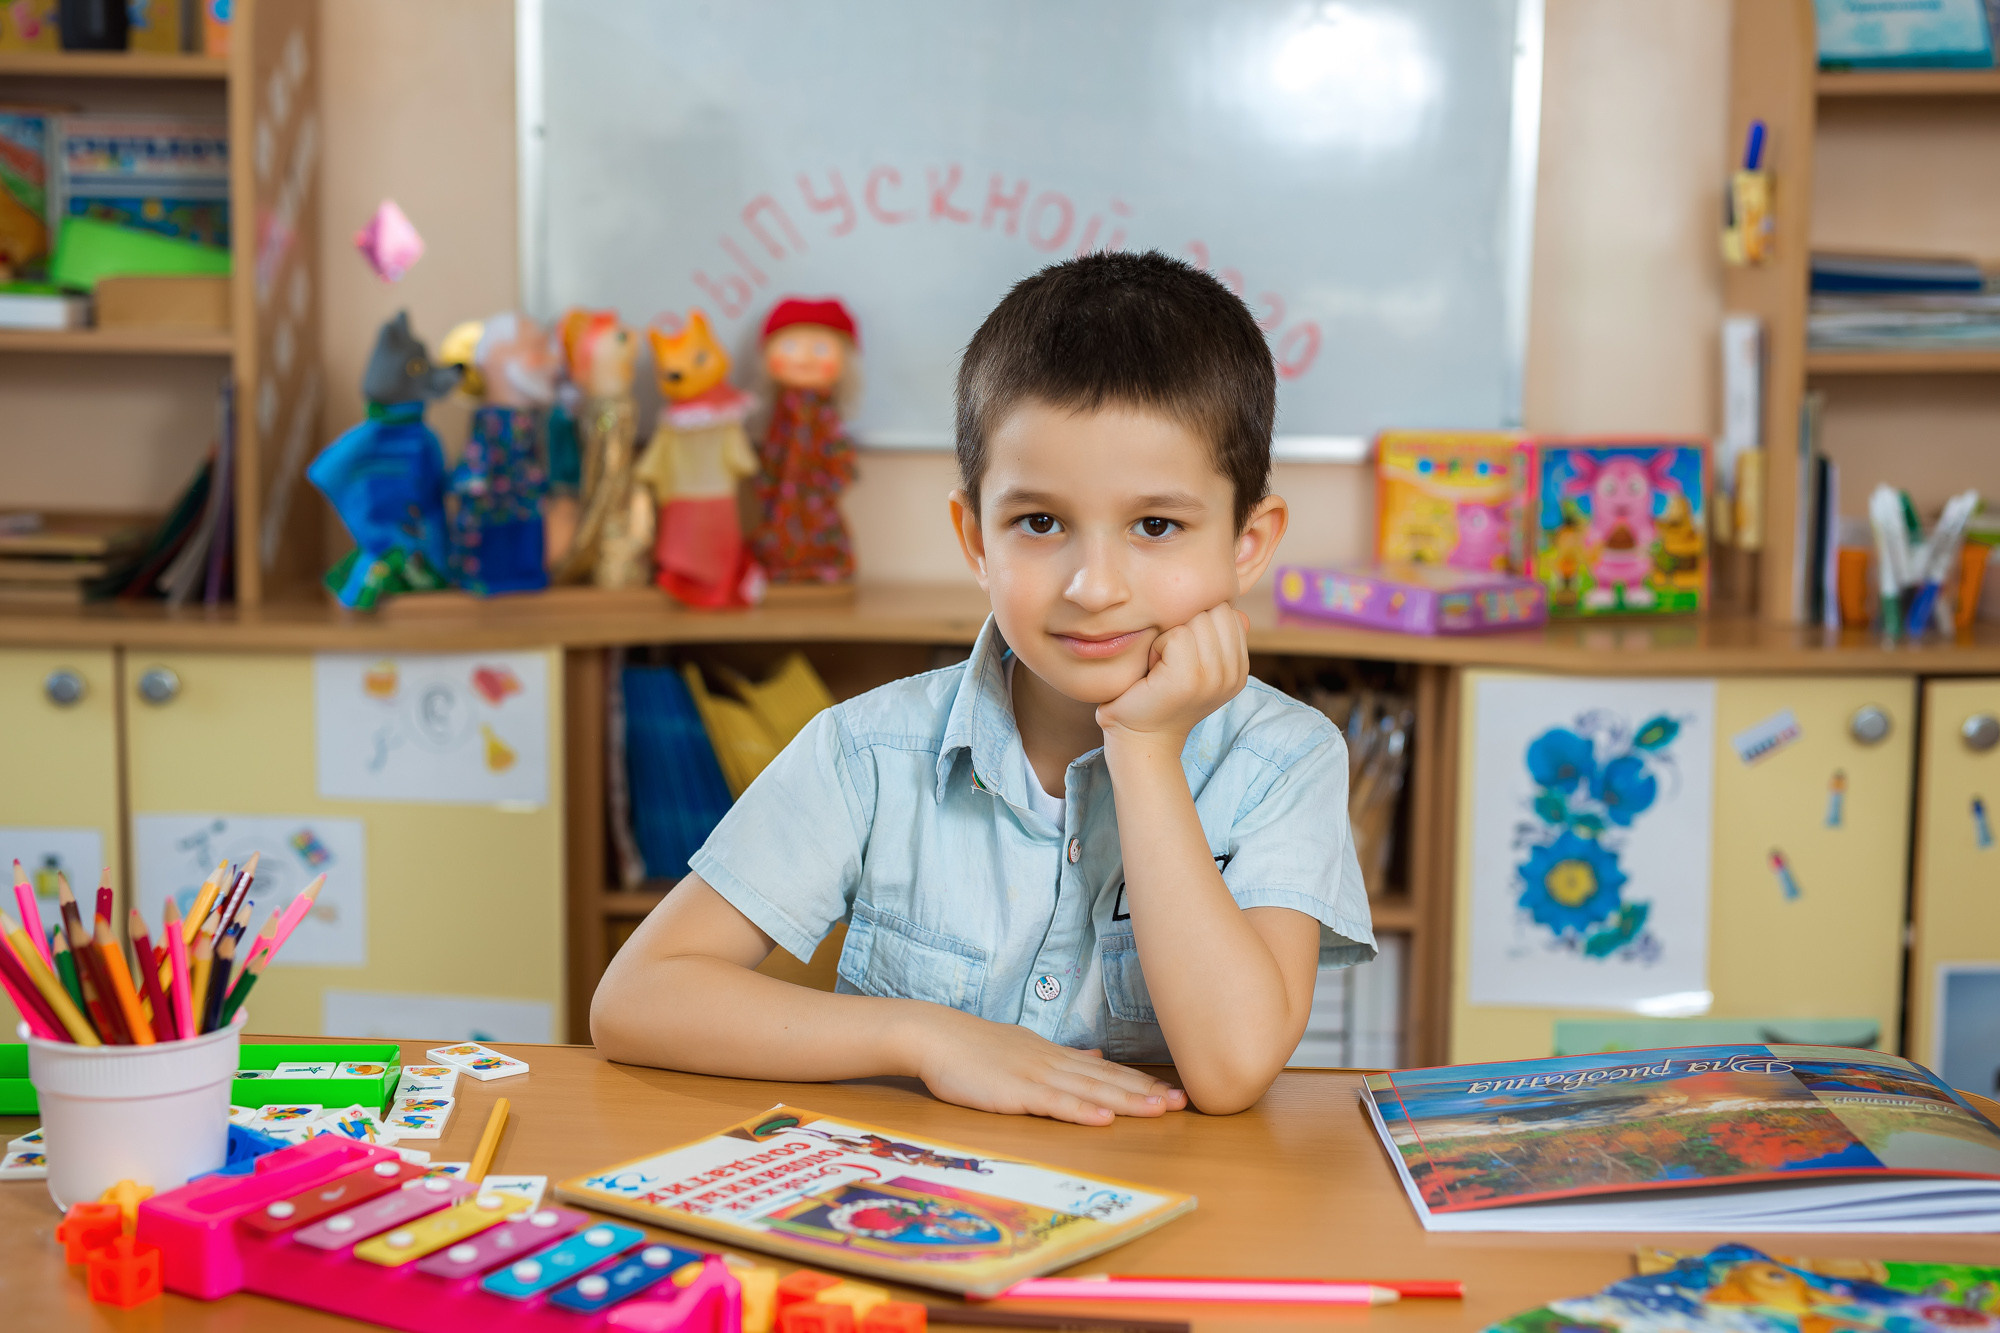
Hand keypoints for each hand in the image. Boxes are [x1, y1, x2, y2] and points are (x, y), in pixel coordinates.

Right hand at [911, 1008, 1185, 1125]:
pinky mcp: (1015, 1091)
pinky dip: (1081, 1111)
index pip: (1105, 1070)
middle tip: (1184, 1102)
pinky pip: (1053, 1103)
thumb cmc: (972, 1047)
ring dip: (1127, 1101)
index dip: (1140, 1081)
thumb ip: (1062, 1056)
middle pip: (1107, 1080)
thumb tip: (1095, 1056)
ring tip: (1159, 1111)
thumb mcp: (1024, 1046)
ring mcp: (1035, 1076)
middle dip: (1147, 1092)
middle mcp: (1052, 1063)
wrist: (934, 1035)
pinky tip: (1104, 1119)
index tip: (1172, 1091)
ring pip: (1089, 1091)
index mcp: (1054, 1055)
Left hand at [1094, 602, 1249, 745]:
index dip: (1199, 622)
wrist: (1142, 738)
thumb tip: (1237, 608)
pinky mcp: (1189, 679)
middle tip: (1170, 659)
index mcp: (1239, 669)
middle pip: (1215, 610)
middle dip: (1186, 625)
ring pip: (1196, 620)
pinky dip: (1158, 647)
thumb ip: (1217, 636)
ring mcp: (1215, 677)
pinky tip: (1154, 671)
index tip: (1183, 653)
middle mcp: (1234, 674)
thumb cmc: (1161, 695)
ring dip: (1170, 636)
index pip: (1229, 612)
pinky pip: (1176, 635)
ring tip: (1163, 665)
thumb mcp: (1197, 663)